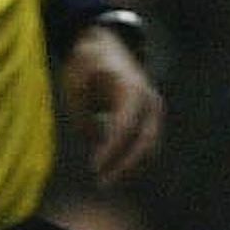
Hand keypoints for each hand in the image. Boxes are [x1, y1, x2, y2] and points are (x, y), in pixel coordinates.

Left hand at [60, 24, 161, 186]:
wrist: (106, 46)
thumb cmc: (87, 64)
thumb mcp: (76, 83)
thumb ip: (83, 113)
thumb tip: (94, 139)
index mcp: (131, 89)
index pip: (125, 127)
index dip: (112, 151)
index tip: (95, 167)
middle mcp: (149, 100)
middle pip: (144, 142)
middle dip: (124, 166)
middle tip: (102, 183)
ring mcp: (153, 110)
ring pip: (149, 147)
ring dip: (129, 167)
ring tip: (104, 180)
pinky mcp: (150, 118)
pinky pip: (145, 145)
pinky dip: (131, 159)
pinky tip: (111, 169)